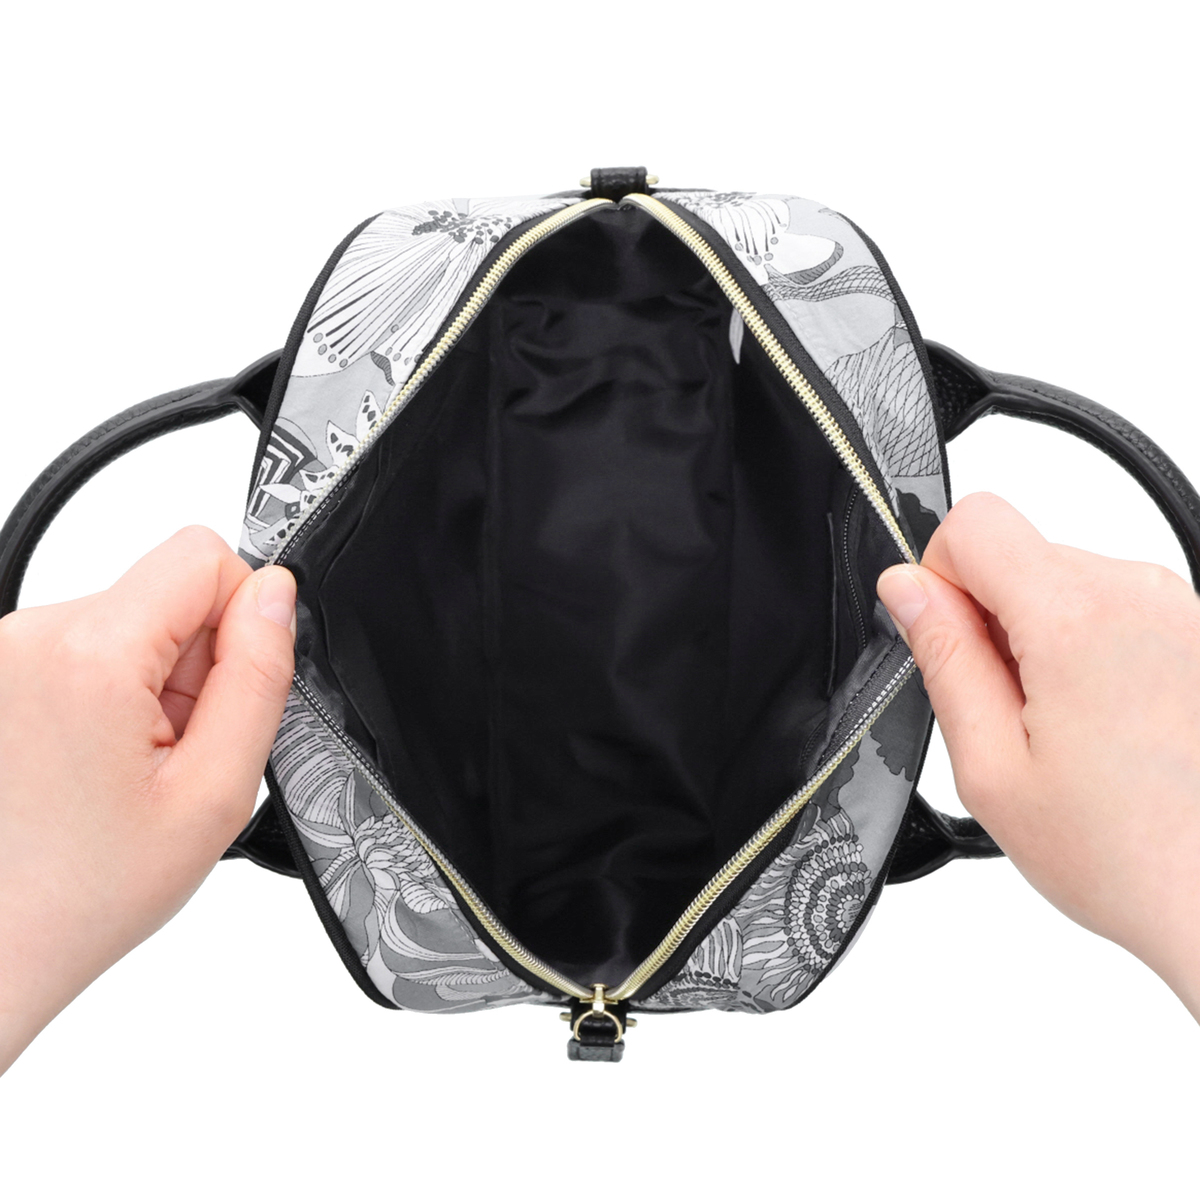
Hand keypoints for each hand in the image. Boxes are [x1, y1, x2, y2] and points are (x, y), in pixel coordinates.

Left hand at [0, 527, 294, 1072]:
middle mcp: (30, 637)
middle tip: (176, 748)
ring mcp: (5, 654)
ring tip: (133, 763)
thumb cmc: (88, 890)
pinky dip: (114, 694)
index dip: (241, 616)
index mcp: (88, 656)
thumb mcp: (215, 791)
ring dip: (154, 683)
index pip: (202, 556)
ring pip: (132, 621)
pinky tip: (102, 760)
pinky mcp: (1, 671)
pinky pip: (91, 647)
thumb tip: (276, 594)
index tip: (226, 693)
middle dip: (196, 661)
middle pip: (166, 591)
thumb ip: (259, 676)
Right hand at [877, 492, 1199, 1017]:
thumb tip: (906, 588)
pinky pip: (1112, 610)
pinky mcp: (1196, 631)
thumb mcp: (992, 767)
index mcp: (1075, 618)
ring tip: (1067, 731)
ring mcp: (1179, 609)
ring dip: (1043, 640)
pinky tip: (1105, 727)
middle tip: (1012, 714)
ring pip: (1063, 584)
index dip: (941, 577)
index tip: (952, 641)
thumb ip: (943, 657)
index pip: (973, 522)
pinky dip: (1089, 652)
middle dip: (993, 619)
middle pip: (1019, 554)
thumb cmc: (1125, 854)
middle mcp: (1138, 593)